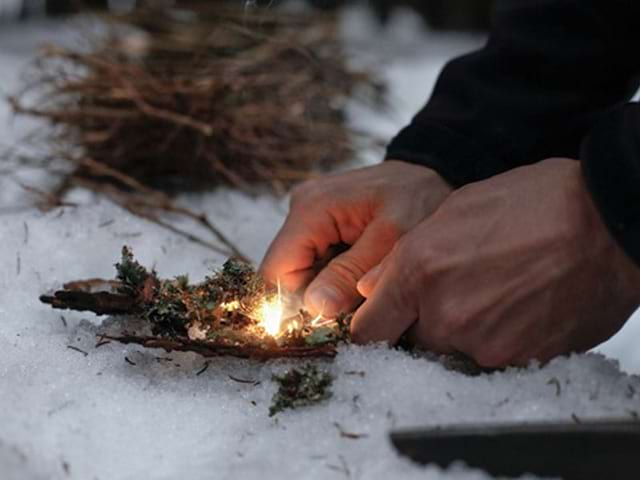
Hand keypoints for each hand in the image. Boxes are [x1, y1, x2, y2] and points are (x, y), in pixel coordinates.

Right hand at [260, 161, 452, 316]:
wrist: (432, 175)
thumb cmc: (419, 200)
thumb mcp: (391, 239)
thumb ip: (350, 273)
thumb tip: (314, 308)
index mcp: (310, 209)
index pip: (275, 273)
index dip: (295, 305)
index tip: (332, 322)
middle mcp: (300, 209)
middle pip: (287, 275)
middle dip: (317, 299)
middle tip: (359, 306)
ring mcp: (309, 216)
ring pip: (301, 272)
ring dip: (329, 290)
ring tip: (366, 289)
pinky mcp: (321, 224)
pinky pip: (316, 262)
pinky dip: (336, 278)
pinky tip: (362, 276)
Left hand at [353, 158, 639, 366]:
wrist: (608, 222)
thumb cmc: (533, 204)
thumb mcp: (454, 210)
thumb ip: (401, 257)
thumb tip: (370, 289)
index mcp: (419, 271)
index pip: (367, 332)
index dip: (374, 326)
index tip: (383, 321)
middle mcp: (445, 314)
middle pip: (411, 342)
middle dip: (422, 323)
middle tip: (456, 291)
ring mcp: (484, 343)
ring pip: (452, 351)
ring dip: (463, 331)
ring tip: (494, 292)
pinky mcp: (520, 360)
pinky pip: (491, 358)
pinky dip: (497, 339)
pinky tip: (517, 306)